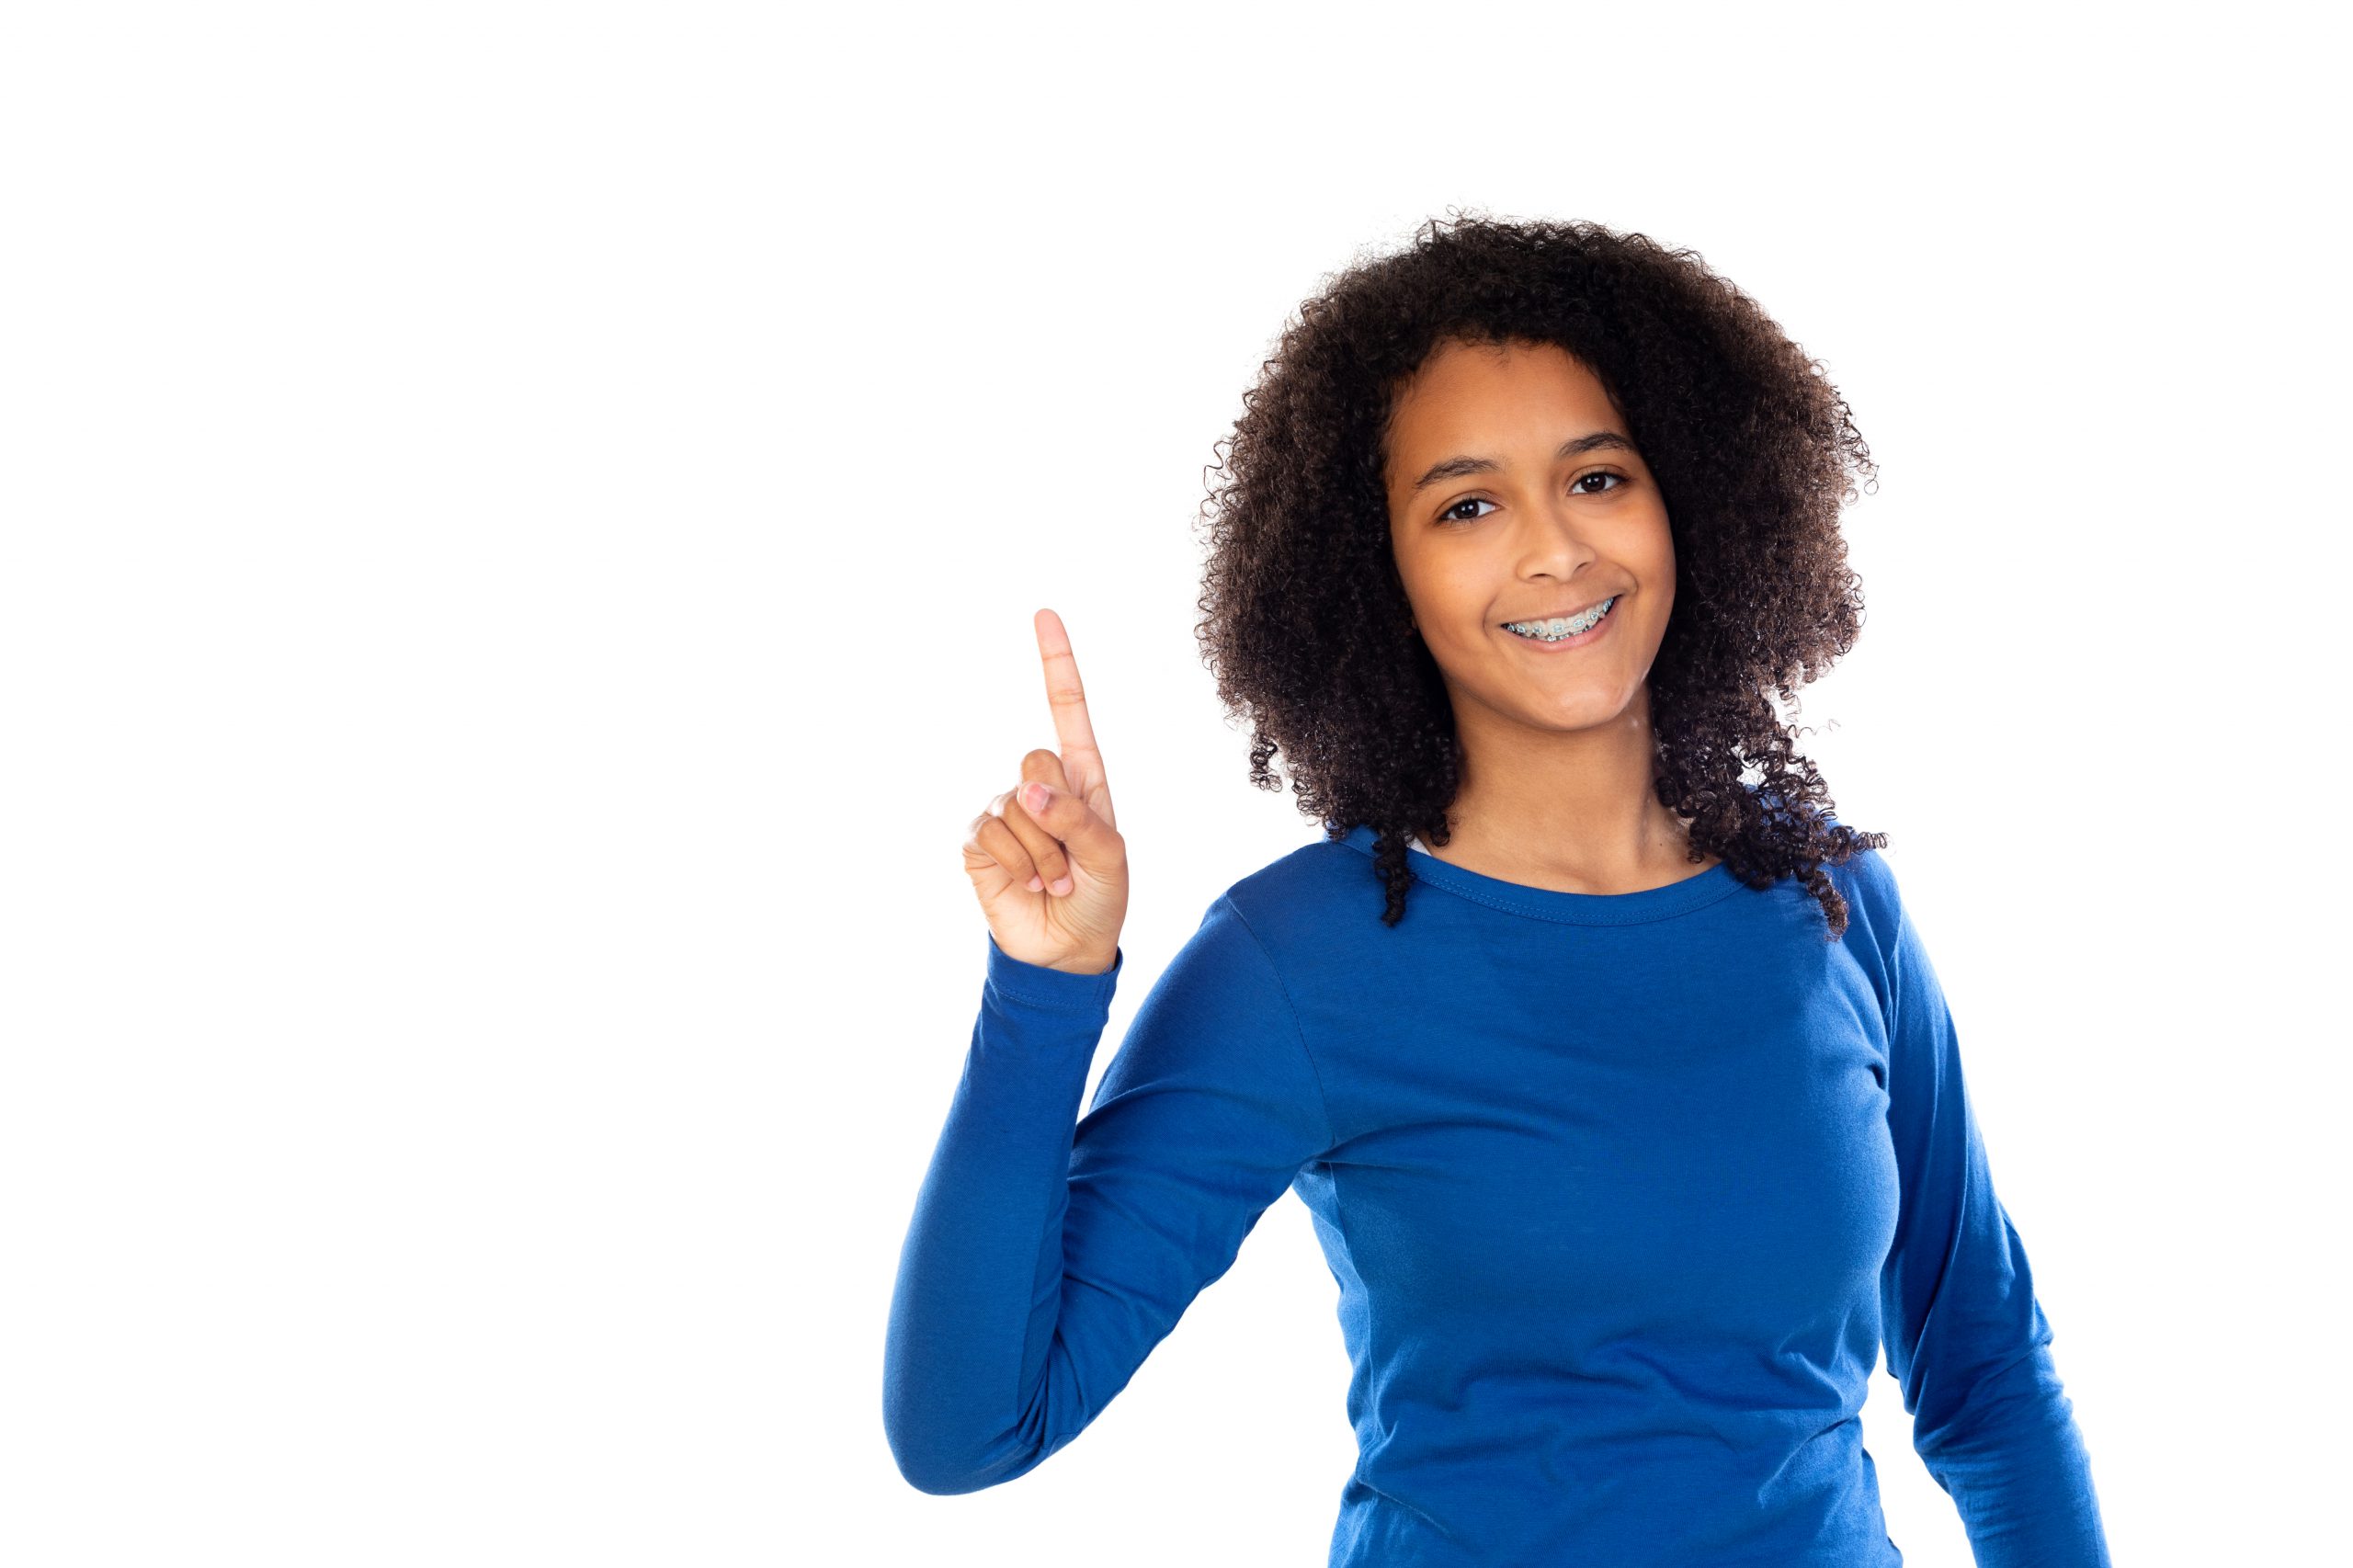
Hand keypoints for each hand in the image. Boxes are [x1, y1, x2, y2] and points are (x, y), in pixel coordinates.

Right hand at [961, 608, 1129, 974]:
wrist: (1065, 950)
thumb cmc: (1099, 897)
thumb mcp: (1108, 856)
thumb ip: (1075, 818)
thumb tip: (1027, 789)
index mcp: (1082, 777)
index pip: (1067, 709)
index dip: (1055, 663)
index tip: (1044, 615)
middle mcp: (1041, 785)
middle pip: (1036, 758)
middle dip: (1060, 817)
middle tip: (1072, 862)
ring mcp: (1005, 810)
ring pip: (1017, 807)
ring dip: (1044, 856)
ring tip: (1053, 881)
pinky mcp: (979, 840)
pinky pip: (992, 834)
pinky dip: (1016, 866)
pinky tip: (1027, 886)